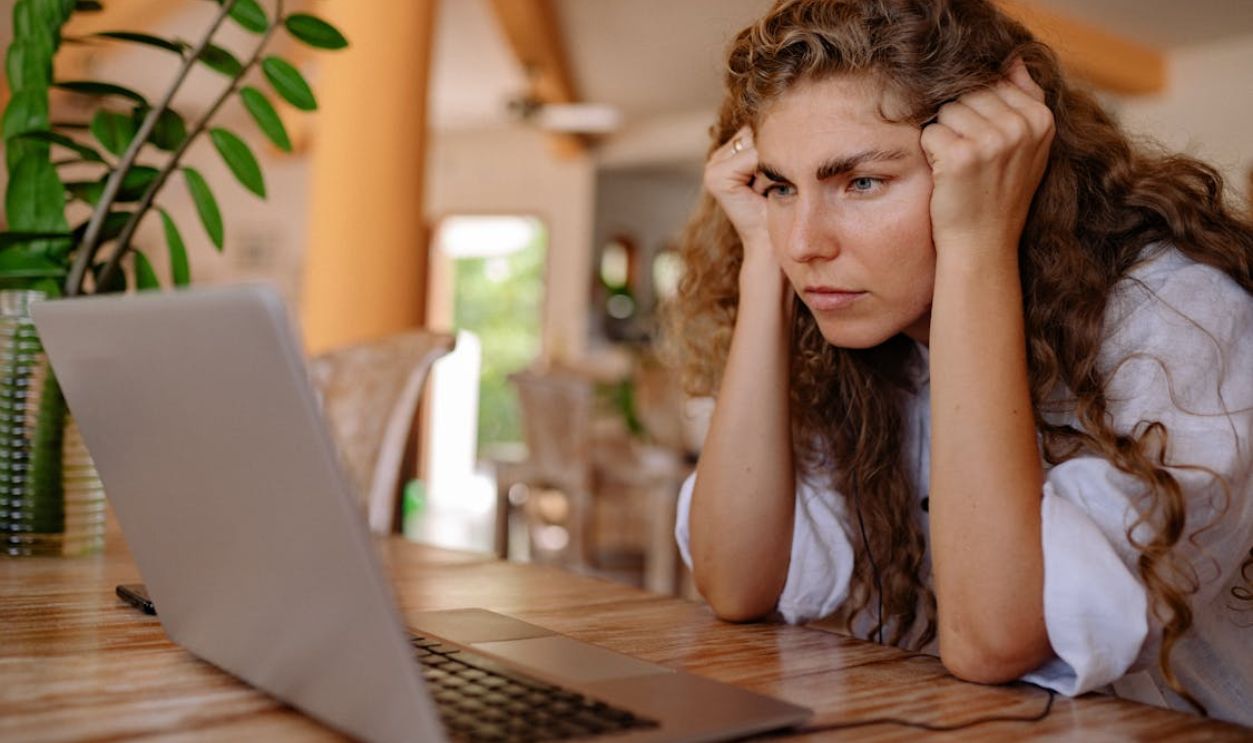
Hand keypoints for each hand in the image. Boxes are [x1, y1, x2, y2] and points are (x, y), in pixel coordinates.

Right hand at [704, 126, 771, 267]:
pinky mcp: (715, 177)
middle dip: (774, 149)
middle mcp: (717, 157)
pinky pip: (753, 157)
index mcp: (730, 153)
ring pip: (756, 141)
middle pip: (756, 130)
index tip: (783, 169)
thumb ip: (773, 142)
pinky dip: (765, 171)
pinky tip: (763, 190)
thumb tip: (791, 111)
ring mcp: (712, 166)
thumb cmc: (781, 206)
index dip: (778, 141)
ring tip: (770, 185)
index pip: (759, 126)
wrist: (770, 243)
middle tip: (777, 181)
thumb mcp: (779, 168)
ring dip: (771, 161)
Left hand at [921, 60, 1053, 255]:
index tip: (985, 145)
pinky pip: (930, 132)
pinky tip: (946, 175)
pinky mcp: (961, 155)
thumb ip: (1026, 100)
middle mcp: (1020, 127)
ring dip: (944, 136)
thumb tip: (1013, 60)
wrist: (984, 244)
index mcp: (1040, 119)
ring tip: (960, 166)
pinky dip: (930, 152)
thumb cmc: (1001, 193)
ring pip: (947, 110)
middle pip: (968, 93)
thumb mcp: (1029, 147)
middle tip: (970, 159)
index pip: (994, 84)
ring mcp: (991, 140)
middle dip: (960, 122)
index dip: (979, 112)